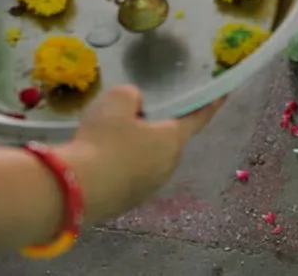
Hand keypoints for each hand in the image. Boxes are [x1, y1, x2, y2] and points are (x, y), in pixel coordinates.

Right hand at [61, 86, 223, 221]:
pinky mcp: (127, 202)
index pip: (198, 117)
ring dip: (137, 148)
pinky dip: (120, 166)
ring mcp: (148, 188)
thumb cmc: (103, 140)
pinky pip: (129, 176)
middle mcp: (167, 166)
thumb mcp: (116, 100)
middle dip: (157, 127)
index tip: (223, 94)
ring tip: (110, 137)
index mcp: (173, 140)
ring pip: (147, 159)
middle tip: (136, 113)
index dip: (211, 103)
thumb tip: (133, 105)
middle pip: (167, 140)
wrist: (74, 191)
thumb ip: (132, 96)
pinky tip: (100, 160)